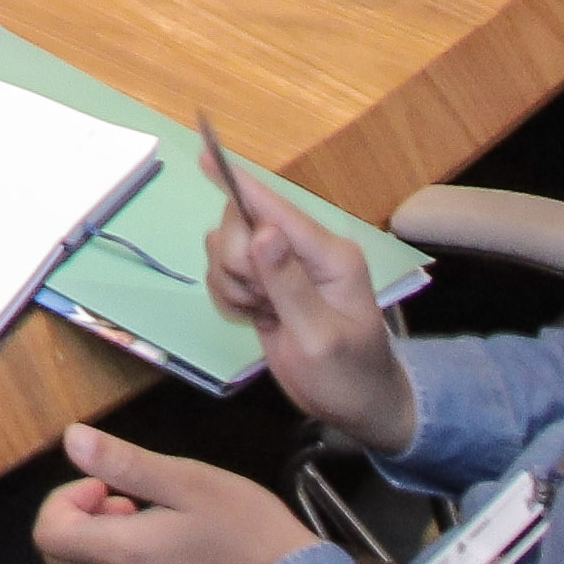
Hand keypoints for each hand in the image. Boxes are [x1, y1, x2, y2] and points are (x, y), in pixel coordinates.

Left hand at [30, 425, 323, 563]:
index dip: (64, 500)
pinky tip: (181, 557)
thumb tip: (71, 440)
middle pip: (63, 561)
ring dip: (111, 547)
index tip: (106, 486)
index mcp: (123, 556)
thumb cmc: (247, 530)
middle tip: (128, 501)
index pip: (47, 535)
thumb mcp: (188, 480)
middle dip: (82, 523)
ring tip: (163, 525)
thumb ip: (124, 463)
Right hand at [201, 153, 413, 449]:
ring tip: (260, 312)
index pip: (277, 211)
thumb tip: (262, 231)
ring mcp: (284, 268)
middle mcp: (305, 252)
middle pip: (242, 226)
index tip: (204, 154)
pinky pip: (225, 272)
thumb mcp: (319, 338)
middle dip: (236, 263)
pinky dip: (228, 295)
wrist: (358, 409)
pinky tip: (252, 316)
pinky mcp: (266, 285)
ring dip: (231, 282)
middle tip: (258, 301)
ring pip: (227, 248)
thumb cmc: (348, 377)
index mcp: (330, 255)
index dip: (240, 185)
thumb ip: (289, 285)